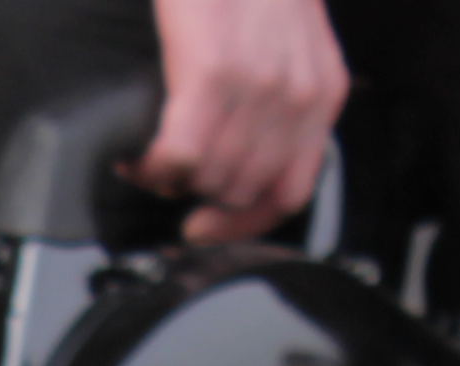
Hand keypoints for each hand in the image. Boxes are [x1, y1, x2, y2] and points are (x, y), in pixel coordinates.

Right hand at [138, 0, 346, 242]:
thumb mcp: (291, 41)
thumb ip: (283, 97)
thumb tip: (245, 156)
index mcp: (322, 92)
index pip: (291, 192)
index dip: (244, 226)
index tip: (208, 228)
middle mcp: (296, 95)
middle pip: (242, 192)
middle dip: (196, 195)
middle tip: (167, 179)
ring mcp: (256, 87)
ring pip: (208, 180)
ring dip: (167, 182)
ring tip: (148, 160)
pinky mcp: (211, 73)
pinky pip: (178, 156)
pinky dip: (150, 164)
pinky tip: (138, 152)